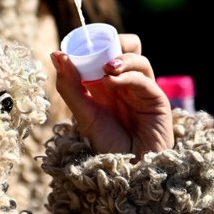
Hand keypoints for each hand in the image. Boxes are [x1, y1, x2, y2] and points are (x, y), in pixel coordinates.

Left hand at [51, 33, 173, 157]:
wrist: (129, 171)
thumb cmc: (108, 145)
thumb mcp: (82, 114)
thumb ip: (69, 86)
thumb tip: (57, 55)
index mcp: (107, 83)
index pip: (105, 51)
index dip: (93, 44)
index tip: (74, 45)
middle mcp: (126, 83)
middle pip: (129, 47)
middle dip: (115, 41)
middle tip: (98, 50)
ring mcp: (142, 90)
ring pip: (138, 58)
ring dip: (121, 58)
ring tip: (105, 69)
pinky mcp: (157, 99)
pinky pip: (143, 79)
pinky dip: (126, 75)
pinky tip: (111, 81)